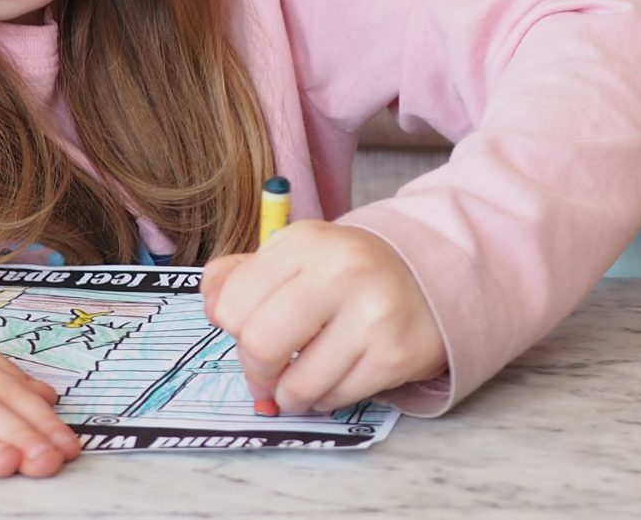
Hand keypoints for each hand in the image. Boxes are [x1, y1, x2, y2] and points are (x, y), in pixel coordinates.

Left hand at [203, 220, 446, 414]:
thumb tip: (211, 305)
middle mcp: (341, 272)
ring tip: (298, 380)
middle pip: (260, 345)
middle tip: (265, 373)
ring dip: (288, 394)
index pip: (231, 303)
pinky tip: (333, 377)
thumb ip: (241, 274)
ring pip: (296, 385)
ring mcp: (372, 316)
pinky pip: (333, 399)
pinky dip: (323, 399)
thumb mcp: (295, 255)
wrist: (430, 278)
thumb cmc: (347, 273)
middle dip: (254, 371)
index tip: (246, 330)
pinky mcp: (394, 356)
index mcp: (306, 242)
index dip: (230, 328)